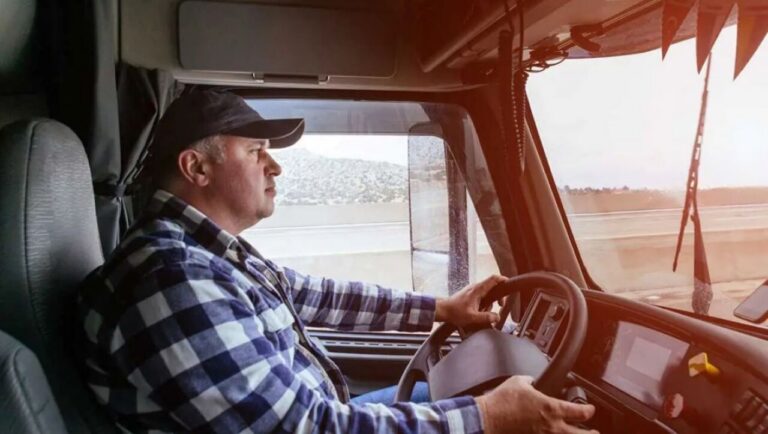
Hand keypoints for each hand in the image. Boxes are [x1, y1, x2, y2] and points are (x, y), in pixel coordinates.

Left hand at [435, 275, 506, 327]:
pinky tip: (479, 312)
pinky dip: (484, 303)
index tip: (509, 285)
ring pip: (487, 293)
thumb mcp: (472, 317)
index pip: (494, 278)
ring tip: (485, 312)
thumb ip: (486, 317)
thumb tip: (497, 317)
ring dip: (490, 302)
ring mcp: (472, 290)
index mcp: (478, 290)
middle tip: (500, 305)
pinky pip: (481, 296)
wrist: (442, 310)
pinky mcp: (470, 295)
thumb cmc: (454, 312)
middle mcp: (476, 287)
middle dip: (498, 296)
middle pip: (493, 286)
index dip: (503, 280)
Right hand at [476, 376, 597, 433]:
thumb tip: (532, 382)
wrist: (487, 419)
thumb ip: (530, 381)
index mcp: (551, 409)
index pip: (581, 412)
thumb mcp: (518, 382)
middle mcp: (552, 427)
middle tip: (594, 431)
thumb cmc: (501, 402)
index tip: (590, 409)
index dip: (589, 410)